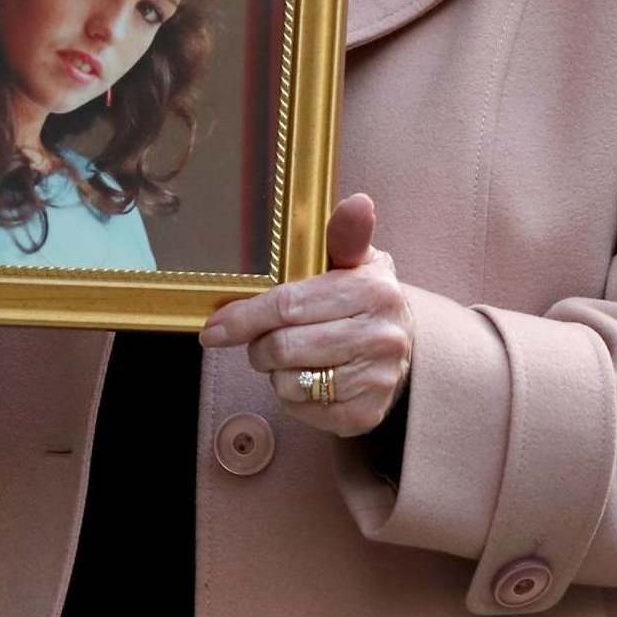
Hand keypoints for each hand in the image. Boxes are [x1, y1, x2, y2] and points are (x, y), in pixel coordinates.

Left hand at [199, 192, 414, 437]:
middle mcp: (380, 336)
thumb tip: (358, 202)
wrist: (403, 348)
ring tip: (295, 356)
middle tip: (264, 340)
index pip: (289, 305)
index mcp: (373, 290)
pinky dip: (294, 397)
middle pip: (283, 347)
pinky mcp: (366, 414)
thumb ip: (345, 234)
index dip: (244, 317)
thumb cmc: (364, 298)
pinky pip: (303, 410)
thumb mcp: (357, 261)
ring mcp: (376, 378)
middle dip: (260, 346)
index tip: (213, 329)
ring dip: (278, 372)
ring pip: (289, 383)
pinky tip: (310, 379)